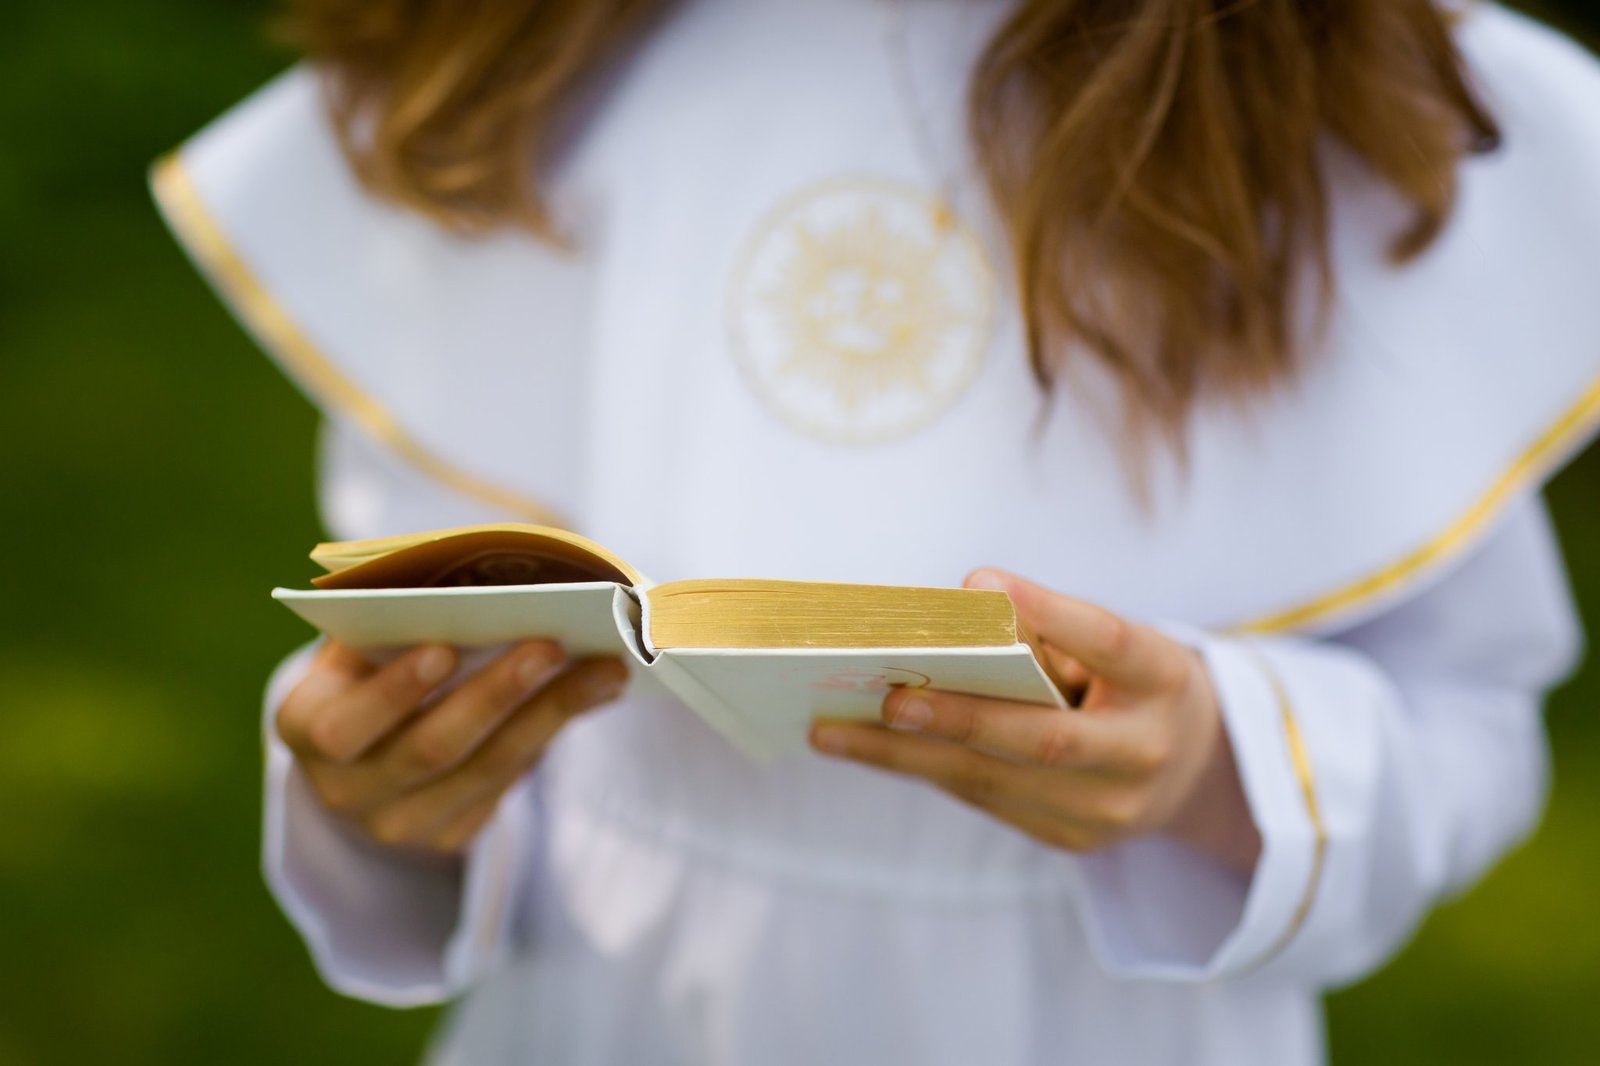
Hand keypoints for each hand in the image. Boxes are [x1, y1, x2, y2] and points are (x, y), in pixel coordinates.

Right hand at [276, 639, 627, 857]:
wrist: (361, 753)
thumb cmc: (366, 669)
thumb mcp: (359, 642)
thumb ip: (397, 619)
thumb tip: (490, 590)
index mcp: (305, 728)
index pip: (344, 726)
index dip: (394, 692)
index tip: (445, 648)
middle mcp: (345, 790)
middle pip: (431, 749)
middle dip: (496, 694)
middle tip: (551, 644)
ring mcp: (399, 824)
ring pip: (485, 771)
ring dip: (550, 714)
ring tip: (603, 668)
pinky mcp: (450, 836)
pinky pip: (508, 785)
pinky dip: (553, 733)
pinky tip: (594, 692)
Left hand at [809, 570, 1260, 875]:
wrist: (1195, 770)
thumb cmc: (1133, 682)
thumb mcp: (1119, 644)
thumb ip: (1052, 628)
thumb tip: (957, 613)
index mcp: (1163, 680)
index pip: (1109, 641)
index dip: (1049, 613)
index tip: (980, 585)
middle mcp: (1142, 752)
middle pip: (1043, 738)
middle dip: (959, 719)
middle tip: (886, 700)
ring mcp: (1108, 809)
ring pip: (996, 782)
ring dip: (907, 756)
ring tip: (833, 732)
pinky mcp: (1074, 839)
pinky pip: (988, 800)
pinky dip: (927, 769)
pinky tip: (870, 749)